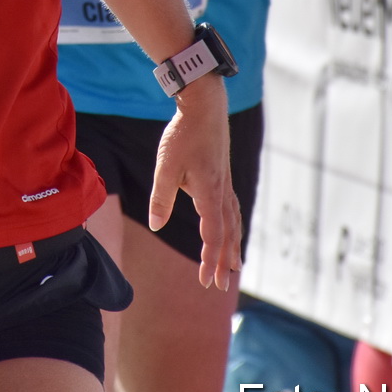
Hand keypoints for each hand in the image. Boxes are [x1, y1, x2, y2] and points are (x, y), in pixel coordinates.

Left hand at [149, 74, 241, 288]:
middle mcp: (222, 192)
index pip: (213, 235)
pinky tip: (231, 230)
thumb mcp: (166, 167)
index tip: (205, 280)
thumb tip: (157, 226)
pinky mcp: (223, 176)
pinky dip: (233, 227)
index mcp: (210, 193)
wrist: (206, 106)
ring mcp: (225, 184)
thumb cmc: (184, 135)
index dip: (210, 259)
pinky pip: (232, 209)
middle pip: (228, 235)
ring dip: (233, 247)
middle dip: (224, 261)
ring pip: (234, 223)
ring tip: (234, 267)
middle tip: (221, 285)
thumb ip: (161, 198)